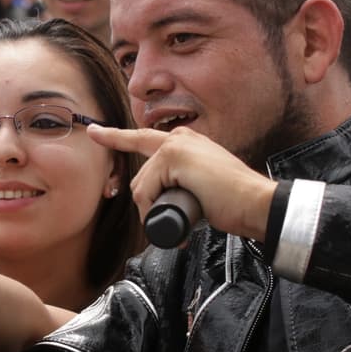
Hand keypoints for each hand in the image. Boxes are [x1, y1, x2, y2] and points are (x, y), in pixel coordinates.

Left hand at [87, 124, 275, 240]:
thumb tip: (163, 203)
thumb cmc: (234, 203)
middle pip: (142, 176)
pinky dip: (156, 210)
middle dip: (148, 204)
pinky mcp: (174, 157)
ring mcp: (176, 145)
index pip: (142, 139)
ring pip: (143, 187)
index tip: (94, 131)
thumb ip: (182, 186)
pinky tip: (179, 216)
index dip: (115, 137)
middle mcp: (178, 138)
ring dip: (156, 212)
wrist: (256, 204)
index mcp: (185, 142)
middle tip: (175, 218)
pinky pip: (148, 191)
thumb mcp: (199, 189)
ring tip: (183, 220)